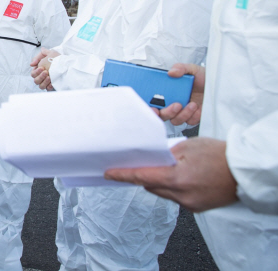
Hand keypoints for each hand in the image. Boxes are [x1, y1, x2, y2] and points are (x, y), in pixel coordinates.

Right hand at [30, 48, 59, 90]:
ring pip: (40, 86)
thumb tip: (31, 64)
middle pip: (36, 80)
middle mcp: (42, 77)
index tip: (42, 68)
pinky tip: (52, 83)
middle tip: (46, 72)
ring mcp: (47, 82)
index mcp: (39, 70)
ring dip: (44, 81)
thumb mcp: (49, 53)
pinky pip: (48, 89)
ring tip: (49, 77)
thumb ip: (38, 57)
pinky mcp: (52, 85)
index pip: (33, 74)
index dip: (36, 72)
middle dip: (40, 76)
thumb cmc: (58, 58)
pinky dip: (49, 86)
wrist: (67, 63)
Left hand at [104, 137, 237, 212]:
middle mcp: (181, 195)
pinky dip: (175, 187)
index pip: (142, 177)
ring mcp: (189, 203)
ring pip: (164, 192)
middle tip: (142, 164)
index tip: (108, 173)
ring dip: (161, 181)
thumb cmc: (219, 155)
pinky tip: (184, 176)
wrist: (244, 171)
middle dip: (145, 176)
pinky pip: (177, 197)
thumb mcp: (188, 146)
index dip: (123, 175)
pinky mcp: (197, 207)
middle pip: (151, 186)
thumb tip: (152, 159)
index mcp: (176, 178)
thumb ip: (166, 154)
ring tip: (171, 167)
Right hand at [156, 63, 204, 125]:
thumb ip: (181, 68)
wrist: (219, 85)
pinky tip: (196, 107)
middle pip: (162, 114)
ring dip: (182, 114)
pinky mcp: (193, 117)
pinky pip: (188, 122)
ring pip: (175, 120)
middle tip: (175, 106)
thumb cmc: (204, 77)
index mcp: (168, 92)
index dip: (150, 107)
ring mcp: (182, 111)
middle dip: (167, 112)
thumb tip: (171, 72)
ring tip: (191, 104)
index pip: (153, 102)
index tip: (153, 107)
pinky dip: (192, 116)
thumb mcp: (192, 69)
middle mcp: (173, 103)